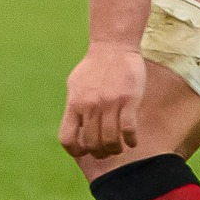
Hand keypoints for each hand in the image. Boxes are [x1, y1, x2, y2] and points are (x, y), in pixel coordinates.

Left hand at [58, 43, 144, 158]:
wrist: (113, 47)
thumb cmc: (93, 67)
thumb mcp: (75, 86)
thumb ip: (74, 107)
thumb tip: (75, 127)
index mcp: (74, 104)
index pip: (67, 138)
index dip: (76, 151)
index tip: (85, 151)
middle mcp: (90, 106)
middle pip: (92, 144)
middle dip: (100, 153)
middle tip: (107, 151)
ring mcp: (109, 103)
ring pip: (111, 140)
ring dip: (116, 149)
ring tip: (119, 147)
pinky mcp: (128, 100)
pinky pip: (128, 129)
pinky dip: (130, 140)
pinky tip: (132, 141)